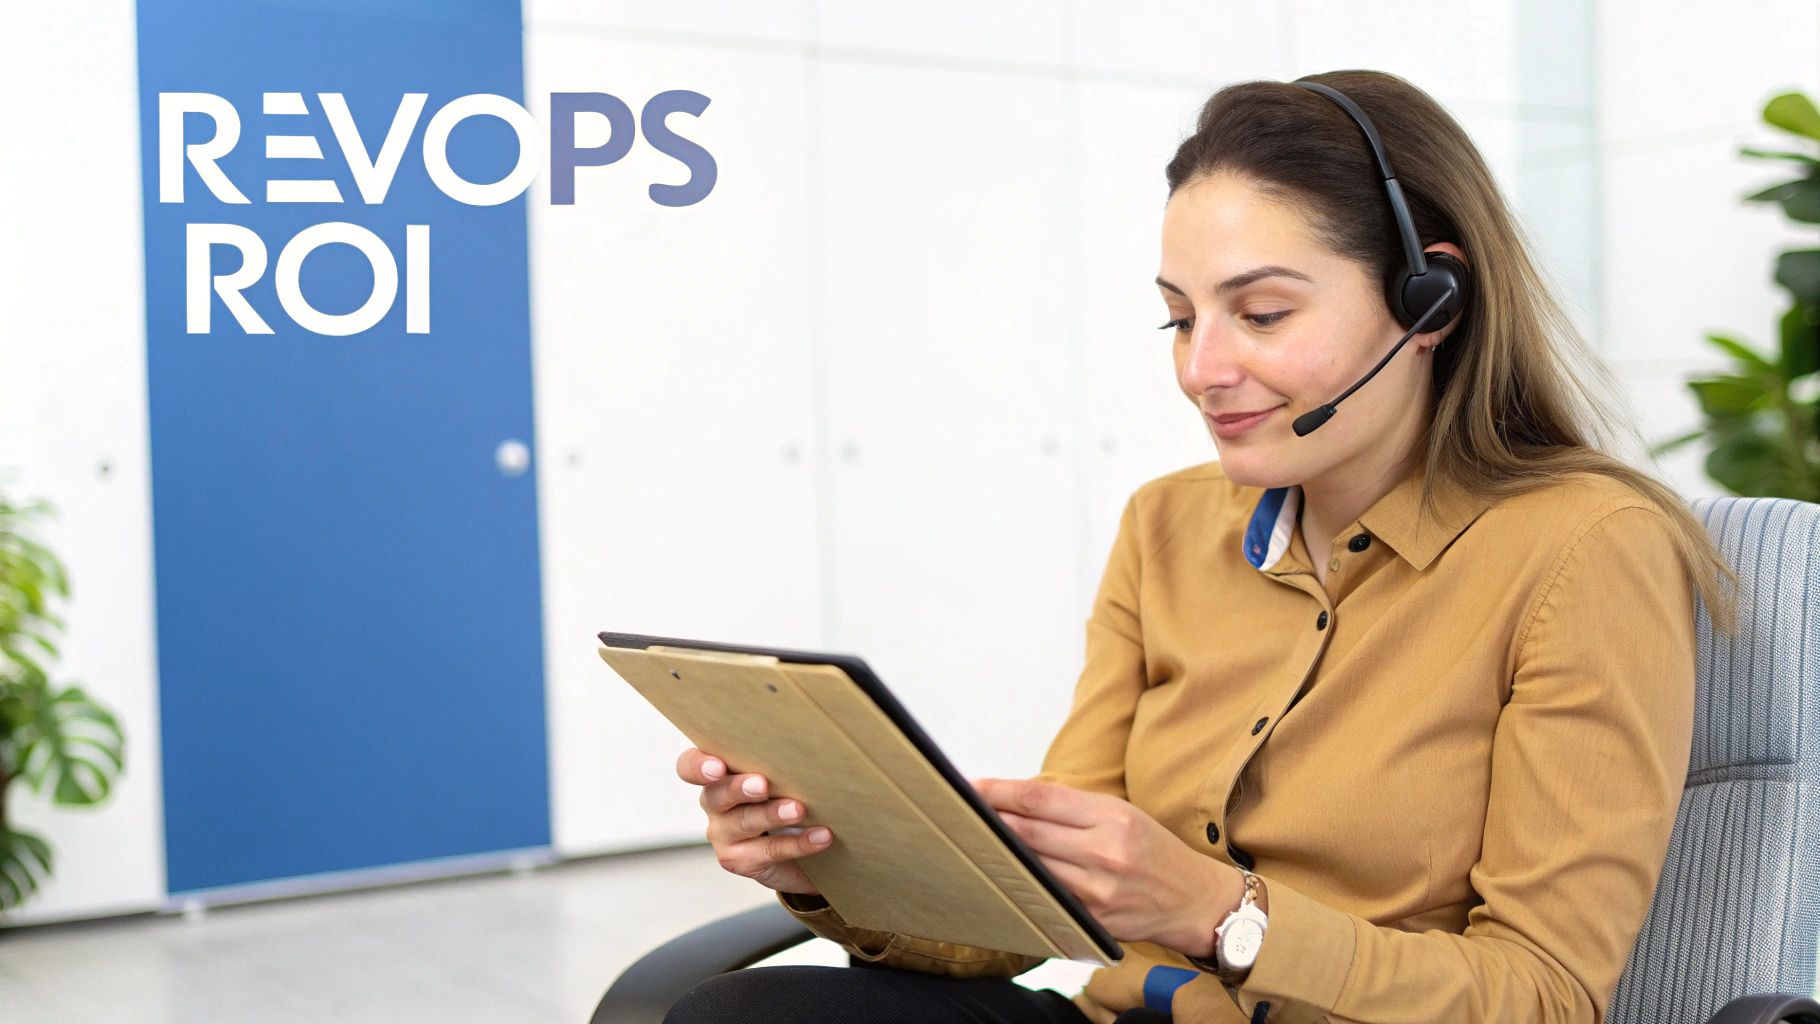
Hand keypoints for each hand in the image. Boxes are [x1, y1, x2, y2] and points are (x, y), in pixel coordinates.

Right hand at [677, 747, 832, 896]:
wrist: (800, 850)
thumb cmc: (787, 796)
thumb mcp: (780, 774)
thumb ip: (779, 760)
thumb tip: (810, 742)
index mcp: (717, 774)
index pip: (690, 766)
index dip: (698, 766)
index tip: (718, 766)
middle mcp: (714, 803)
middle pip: (716, 794)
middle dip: (739, 788)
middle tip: (762, 785)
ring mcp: (723, 834)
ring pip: (743, 822)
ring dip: (772, 814)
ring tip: (798, 809)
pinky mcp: (739, 860)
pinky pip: (768, 851)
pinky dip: (798, 842)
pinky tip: (820, 836)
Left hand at [969, 776, 1240, 954]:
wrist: (1193, 899)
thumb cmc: (1154, 851)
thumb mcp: (1122, 814)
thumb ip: (1073, 809)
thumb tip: (1016, 801)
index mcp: (1112, 816)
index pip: (1040, 798)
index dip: (999, 792)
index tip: (971, 787)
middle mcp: (1105, 851)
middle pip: (1028, 832)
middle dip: (991, 821)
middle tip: (960, 813)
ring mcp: (1098, 889)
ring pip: (1032, 867)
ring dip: (1001, 855)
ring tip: (976, 842)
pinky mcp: (1093, 919)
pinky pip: (1048, 897)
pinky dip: (1025, 884)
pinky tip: (1009, 875)